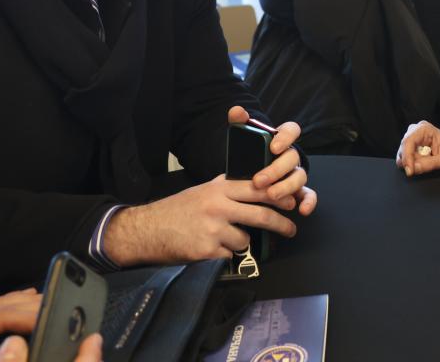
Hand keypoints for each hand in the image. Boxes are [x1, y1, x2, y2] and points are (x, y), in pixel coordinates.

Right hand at [103, 174, 302, 266]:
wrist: (147, 230)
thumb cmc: (176, 209)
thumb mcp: (202, 190)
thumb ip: (226, 187)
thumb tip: (253, 184)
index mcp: (219, 189)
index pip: (258, 190)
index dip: (279, 197)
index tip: (292, 203)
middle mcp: (219, 207)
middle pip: (261, 215)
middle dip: (281, 225)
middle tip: (291, 230)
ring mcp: (213, 229)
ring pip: (245, 239)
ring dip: (240, 242)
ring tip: (222, 238)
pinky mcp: (207, 250)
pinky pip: (229, 254)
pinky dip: (223, 254)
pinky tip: (209, 248)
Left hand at [226, 107, 316, 217]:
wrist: (245, 178)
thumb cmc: (248, 156)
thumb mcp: (242, 141)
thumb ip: (240, 124)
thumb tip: (236, 110)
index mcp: (280, 140)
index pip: (291, 130)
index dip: (286, 138)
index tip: (273, 147)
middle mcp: (290, 156)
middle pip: (292, 157)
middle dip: (277, 170)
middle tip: (259, 181)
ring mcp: (295, 173)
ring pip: (300, 177)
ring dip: (287, 186)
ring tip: (271, 196)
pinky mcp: (298, 191)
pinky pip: (308, 195)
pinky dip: (309, 202)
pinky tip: (301, 211)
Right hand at [395, 121, 439, 175]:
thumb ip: (431, 164)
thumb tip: (414, 168)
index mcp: (424, 129)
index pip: (408, 141)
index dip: (407, 157)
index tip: (410, 171)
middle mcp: (415, 131)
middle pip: (403, 149)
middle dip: (410, 162)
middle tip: (423, 168)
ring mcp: (411, 140)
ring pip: (402, 155)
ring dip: (412, 163)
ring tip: (428, 163)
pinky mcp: (410, 148)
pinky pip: (405, 159)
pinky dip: (413, 165)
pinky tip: (423, 163)